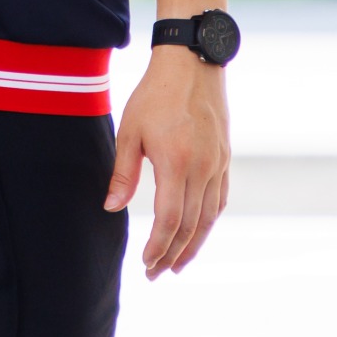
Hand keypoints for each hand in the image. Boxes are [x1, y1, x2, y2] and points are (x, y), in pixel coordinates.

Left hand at [104, 46, 228, 276]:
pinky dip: (208, 221)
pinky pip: (220, 200)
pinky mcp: (224, 159)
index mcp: (176, 162)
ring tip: (177, 263)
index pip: (169, 219)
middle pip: (191, 225)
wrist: (192, 64)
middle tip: (158, 273)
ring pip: (209, 217)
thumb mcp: (130, 130)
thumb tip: (112, 208)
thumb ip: (123, 173)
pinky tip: (198, 232)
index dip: (159, 246)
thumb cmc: (154, 94)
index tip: (146, 264)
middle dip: (173, 253)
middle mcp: (202, 168)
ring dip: (193, 244)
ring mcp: (218, 164)